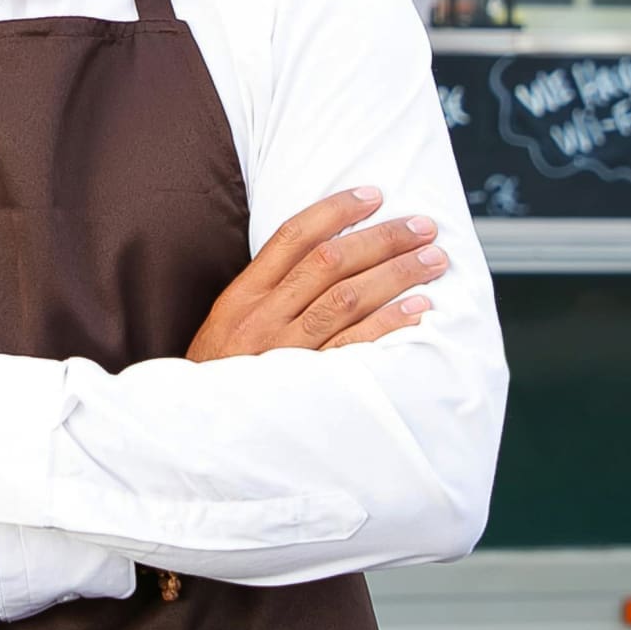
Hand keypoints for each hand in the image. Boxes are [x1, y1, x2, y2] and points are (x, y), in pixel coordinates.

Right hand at [185, 187, 444, 361]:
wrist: (199, 433)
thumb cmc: (219, 375)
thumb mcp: (227, 324)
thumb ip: (266, 292)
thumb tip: (323, 257)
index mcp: (243, 295)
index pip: (294, 236)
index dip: (337, 211)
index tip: (373, 196)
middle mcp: (264, 317)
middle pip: (330, 262)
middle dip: (382, 238)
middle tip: (422, 226)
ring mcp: (287, 351)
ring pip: (348, 298)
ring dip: (396, 274)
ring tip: (431, 260)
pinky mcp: (308, 383)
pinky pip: (356, 346)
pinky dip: (389, 323)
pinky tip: (417, 308)